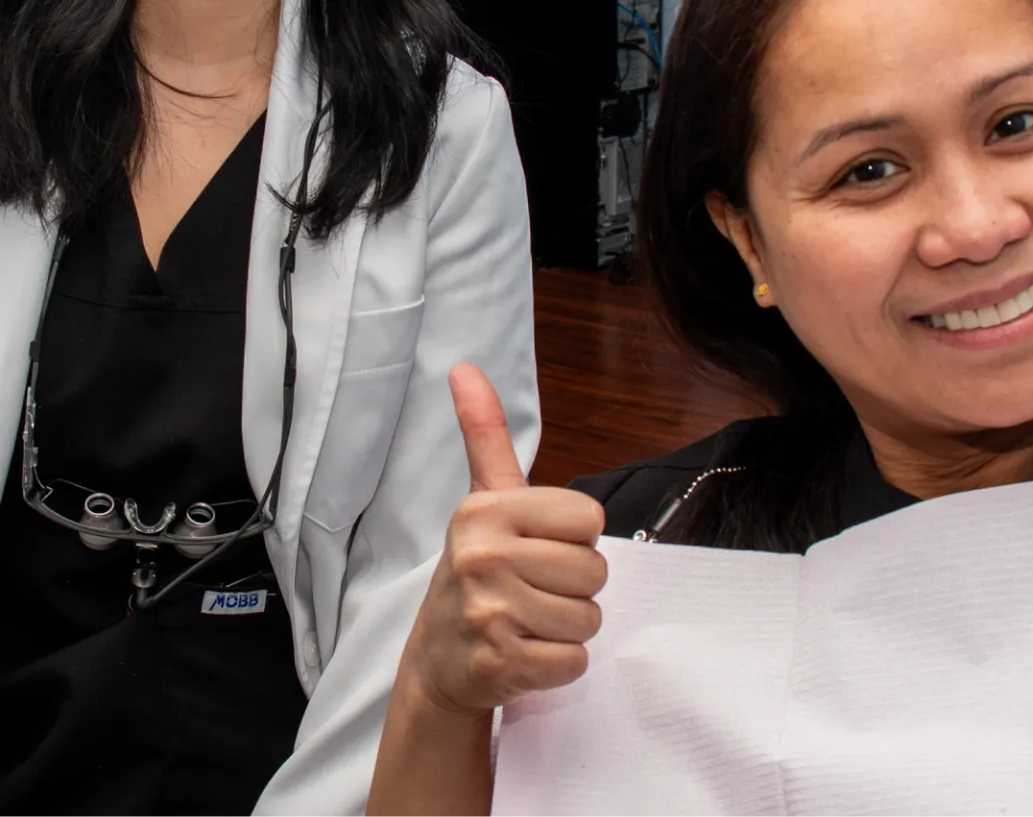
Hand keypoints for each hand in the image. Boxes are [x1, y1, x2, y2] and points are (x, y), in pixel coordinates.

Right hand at [400, 363, 609, 716]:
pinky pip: (574, 661)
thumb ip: (485, 434)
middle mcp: (482, 555)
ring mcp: (488, 612)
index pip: (588, 518)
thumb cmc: (476, 575)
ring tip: (528, 622)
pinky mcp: (500, 662)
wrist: (438, 660)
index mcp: (485, 510)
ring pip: (588, 618)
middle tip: (531, 592)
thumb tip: (464, 367)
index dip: (573, 540)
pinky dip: (558, 666)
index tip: (536, 549)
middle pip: (594, 571)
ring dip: (567, 629)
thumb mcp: (482, 500)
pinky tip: (524, 653)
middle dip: (573, 588)